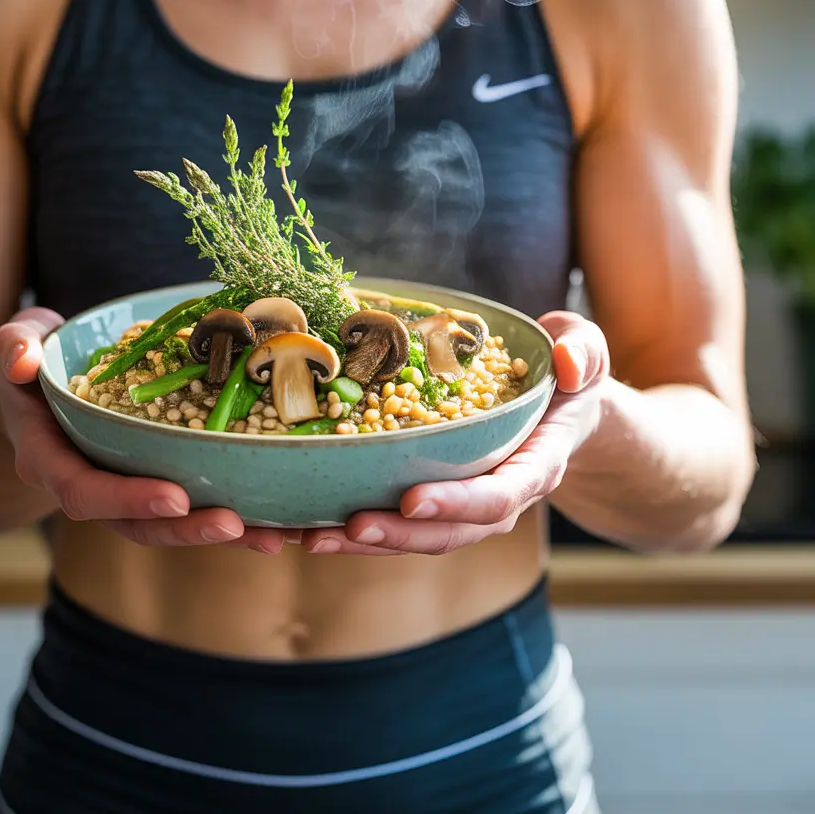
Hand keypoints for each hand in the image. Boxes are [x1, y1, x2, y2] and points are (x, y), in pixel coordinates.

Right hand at [0, 307, 285, 552]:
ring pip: (167, 525)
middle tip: (235, 524)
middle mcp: (86, 485)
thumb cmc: (36, 361)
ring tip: (271, 537)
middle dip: (184, 529)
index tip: (174, 497)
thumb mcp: (18, 342)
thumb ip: (13, 347)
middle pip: (133, 524)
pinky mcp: (151, 483)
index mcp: (49, 459)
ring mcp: (121, 491)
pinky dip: (231, 517)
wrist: (43, 389)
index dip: (127, 499)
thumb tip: (20, 363)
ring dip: (217, 533)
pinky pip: (189, 507)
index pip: (83, 491)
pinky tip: (277, 522)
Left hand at [300, 311, 610, 555]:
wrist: (561, 412)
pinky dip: (359, 529)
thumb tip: (567, 364)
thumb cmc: (565, 377)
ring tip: (313, 536)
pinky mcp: (439, 498)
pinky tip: (311, 524)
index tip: (413, 499)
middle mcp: (502, 494)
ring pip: (420, 536)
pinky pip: (401, 521)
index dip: (459, 502)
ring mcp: (467, 503)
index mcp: (536, 463)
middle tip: (349, 527)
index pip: (502, 493)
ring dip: (368, 542)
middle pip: (452, 531)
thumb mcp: (583, 353)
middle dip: (400, 534)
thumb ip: (582, 353)